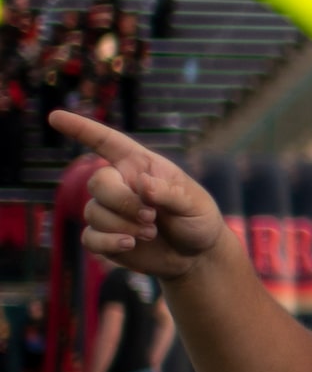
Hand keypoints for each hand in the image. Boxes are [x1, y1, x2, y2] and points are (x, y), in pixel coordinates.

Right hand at [50, 111, 224, 277]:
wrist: (196, 255)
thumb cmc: (197, 219)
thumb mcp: (194, 204)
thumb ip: (170, 193)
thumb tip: (143, 183)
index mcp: (140, 165)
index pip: (107, 142)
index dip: (81, 128)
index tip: (55, 117)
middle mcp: (120, 184)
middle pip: (98, 182)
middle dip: (122, 202)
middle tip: (151, 217)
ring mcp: (109, 211)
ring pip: (94, 212)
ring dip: (122, 225)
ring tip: (151, 232)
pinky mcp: (104, 236)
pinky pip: (90, 237)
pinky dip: (109, 242)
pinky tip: (130, 245)